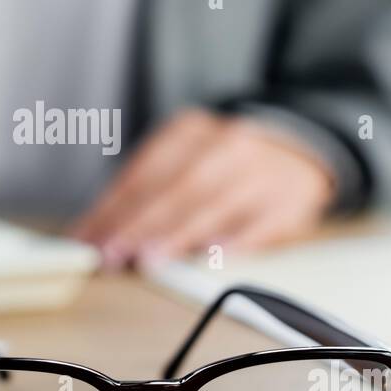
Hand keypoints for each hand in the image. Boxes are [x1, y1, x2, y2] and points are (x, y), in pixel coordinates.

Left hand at [69, 108, 334, 267]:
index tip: (90, 238)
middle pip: (176, 186)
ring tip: (150, 259)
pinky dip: (239, 239)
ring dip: (179, 234)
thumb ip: (142, 195)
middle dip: (141, 223)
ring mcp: (261, 170)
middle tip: (113, 253)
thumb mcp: (182, 160)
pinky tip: (214, 256)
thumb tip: (96, 235)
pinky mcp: (291, 199)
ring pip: (216, 201)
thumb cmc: (224, 164)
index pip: (144, 171)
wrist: (299, 146)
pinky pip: (264, 220)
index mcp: (189, 131)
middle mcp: (226, 144)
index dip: (115, 207)